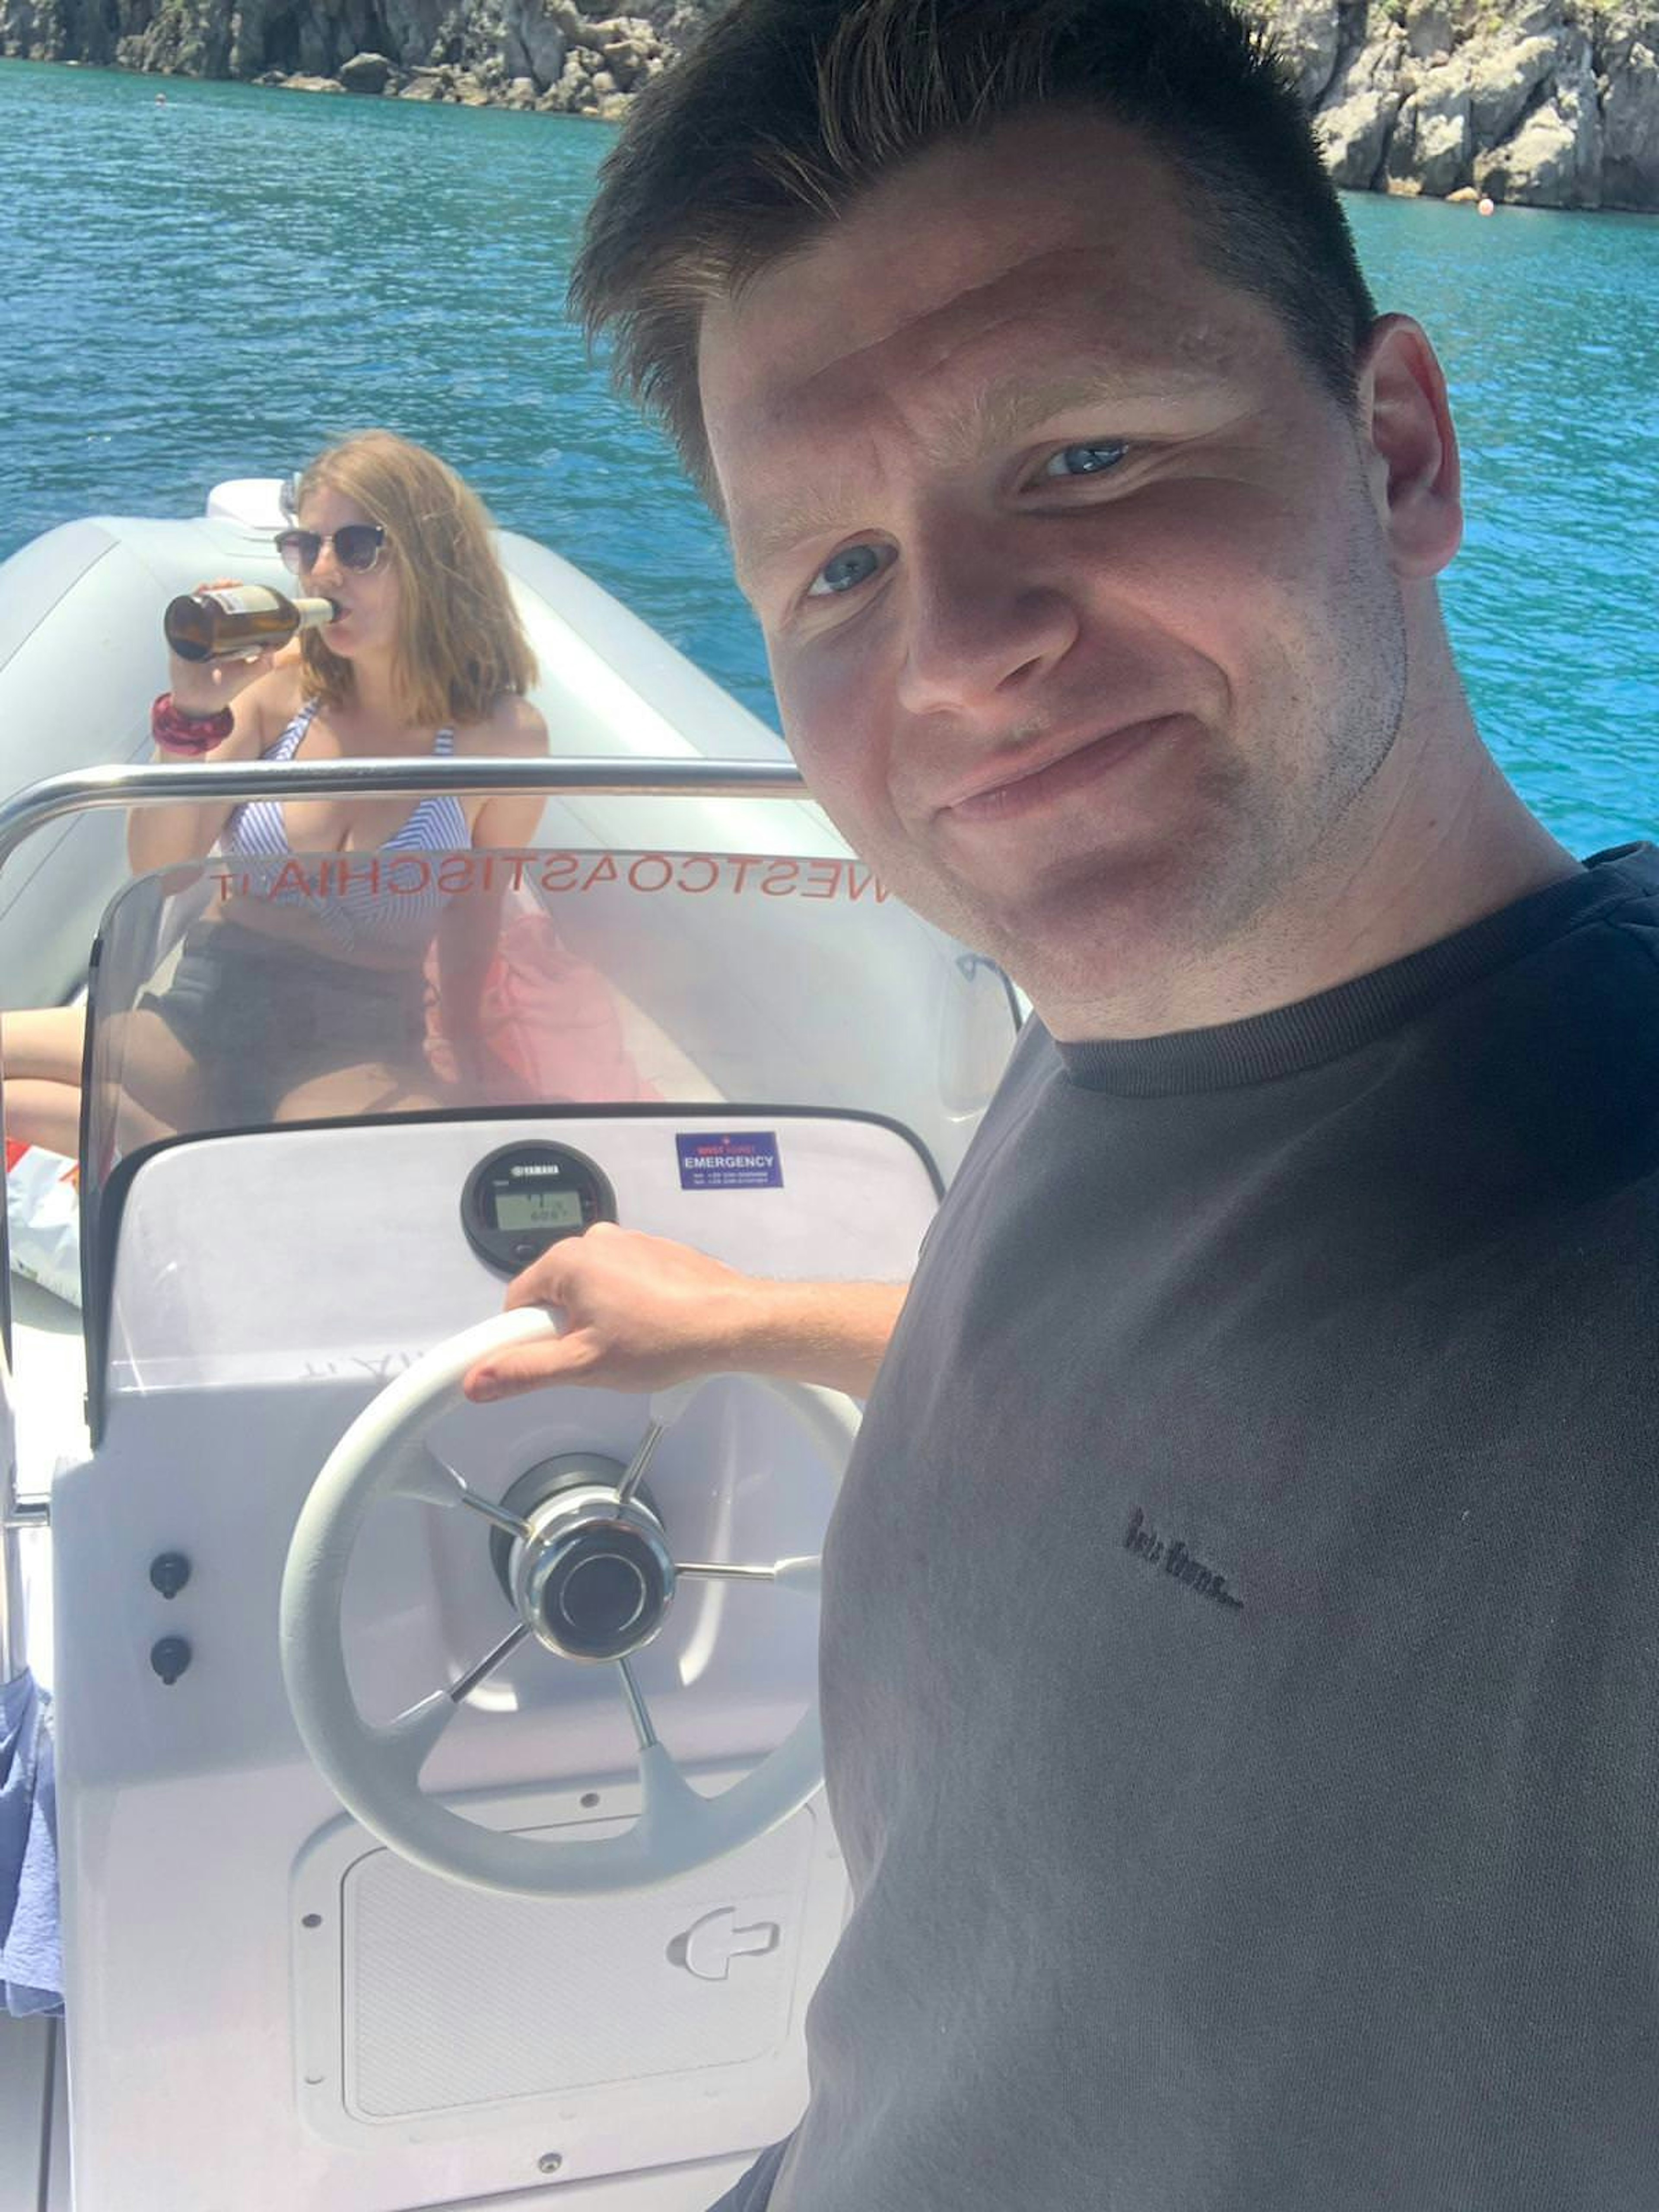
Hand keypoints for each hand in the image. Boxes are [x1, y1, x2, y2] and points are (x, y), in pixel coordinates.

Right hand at [167, 578, 277, 717]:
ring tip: (215, 586)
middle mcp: (208, 632)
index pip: (230, 609)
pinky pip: (180, 616)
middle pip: (213, 602)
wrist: (200, 703)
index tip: (244, 587)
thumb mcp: (247, 675)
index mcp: (224, 637)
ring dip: (206, 591)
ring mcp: (193, 633)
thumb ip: (263, 664)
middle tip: (232, 583)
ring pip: (197, 604)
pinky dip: (187, 603)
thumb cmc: (222, 690)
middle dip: (222, 588)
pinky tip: (196, 595)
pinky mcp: (179, 639)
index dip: (236, 596)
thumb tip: (275, 649)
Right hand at [463, 1223, 754, 1402]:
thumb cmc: (666, 1337)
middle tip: (596, 1354)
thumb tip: (478, 1379)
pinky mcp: (654, 1251)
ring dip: (597, 1317)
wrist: (733, 1322)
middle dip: (566, 1328)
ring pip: (589, 1288)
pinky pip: (620, 1280)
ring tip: (629, 1343)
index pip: (517, 1301)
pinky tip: (649, 1328)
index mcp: (568, 1260)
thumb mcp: (583, 1365)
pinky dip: (626, 1304)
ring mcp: (628, 1242)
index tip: (547, 1359)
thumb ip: (524, 1371)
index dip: (525, 1337)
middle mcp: (596, 1240)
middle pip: (553, 1293)